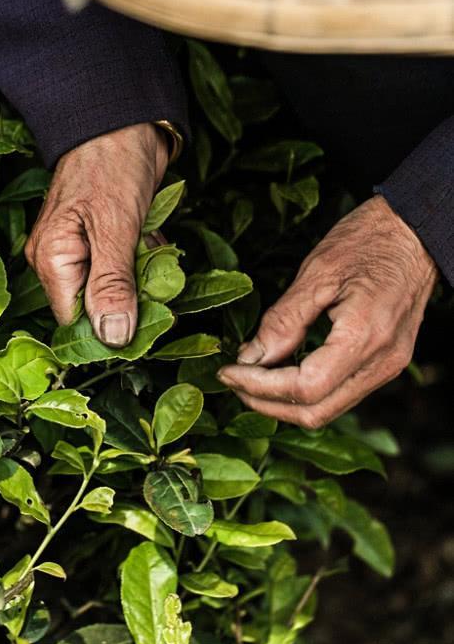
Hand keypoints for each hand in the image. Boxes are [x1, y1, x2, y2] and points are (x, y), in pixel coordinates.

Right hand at [25, 123, 168, 345]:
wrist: (123, 118)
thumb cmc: (113, 163)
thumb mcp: (116, 227)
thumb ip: (113, 284)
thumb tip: (113, 337)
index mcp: (51, 259)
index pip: (74, 321)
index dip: (109, 328)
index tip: (148, 324)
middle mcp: (59, 259)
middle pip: (96, 307)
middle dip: (132, 300)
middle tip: (161, 282)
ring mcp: (81, 249)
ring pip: (115, 288)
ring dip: (144, 278)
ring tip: (155, 247)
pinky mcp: (103, 239)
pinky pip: (125, 266)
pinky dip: (145, 259)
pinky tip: (154, 239)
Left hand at [217, 196, 437, 427]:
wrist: (416, 232)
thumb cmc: (370, 240)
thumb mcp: (318, 272)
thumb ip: (284, 320)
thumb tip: (251, 358)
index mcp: (366, 335)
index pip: (306, 387)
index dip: (259, 387)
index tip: (228, 372)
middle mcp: (382, 361)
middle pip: (316, 411)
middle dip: (266, 402)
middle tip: (232, 379)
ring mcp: (388, 366)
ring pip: (328, 409)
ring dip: (284, 401)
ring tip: (250, 377)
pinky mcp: (386, 363)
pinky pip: (341, 393)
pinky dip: (306, 390)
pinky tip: (281, 370)